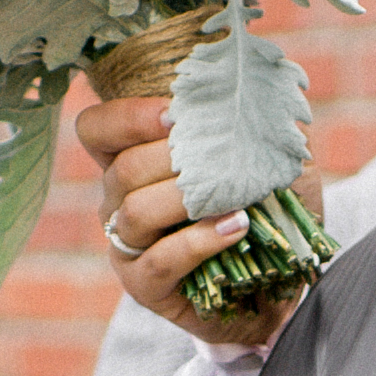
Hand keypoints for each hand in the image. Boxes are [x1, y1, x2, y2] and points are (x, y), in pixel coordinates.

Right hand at [79, 95, 299, 347]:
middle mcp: (118, 202)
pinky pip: (159, 261)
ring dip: (186, 200)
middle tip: (219, 159)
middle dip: (171, 159)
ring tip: (234, 198)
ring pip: (135, 212)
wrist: (278, 282)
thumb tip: (254, 89)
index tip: (174, 116)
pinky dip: (200, 241)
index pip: (97, 129)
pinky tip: (237, 228)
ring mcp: (127, 246)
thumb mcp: (263, 158)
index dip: (127, 117)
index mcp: (133, 163)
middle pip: (122, 170)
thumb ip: (252, 123)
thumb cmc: (265, 212)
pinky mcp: (144, 287)